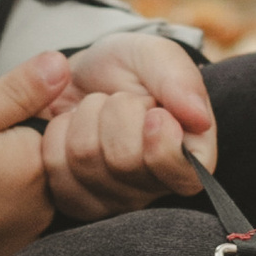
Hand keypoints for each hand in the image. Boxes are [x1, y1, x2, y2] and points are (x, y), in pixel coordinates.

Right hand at [0, 52, 68, 255]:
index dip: (13, 120)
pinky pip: (15, 218)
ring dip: (4, 182)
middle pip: (41, 158)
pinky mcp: (11, 252)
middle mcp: (46, 204)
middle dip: (10, 151)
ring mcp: (29, 233)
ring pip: (30, 189)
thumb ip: (19, 91)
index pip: (50, 125)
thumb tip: (62, 65)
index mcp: (38, 164)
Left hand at [43, 32, 217, 226]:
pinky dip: (57, 134)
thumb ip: (181, 80)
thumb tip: (200, 119)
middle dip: (116, 112)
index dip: (160, 139)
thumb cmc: (128, 69)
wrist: (82, 75)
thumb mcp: (158, 56)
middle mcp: (153, 188)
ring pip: (85, 160)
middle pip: (124, 160)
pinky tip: (72, 127)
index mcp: (189, 161)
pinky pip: (54, 169)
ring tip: (97, 110)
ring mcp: (112, 199)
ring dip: (85, 118)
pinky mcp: (76, 199)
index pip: (181, 175)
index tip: (154, 111)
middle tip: (120, 100)